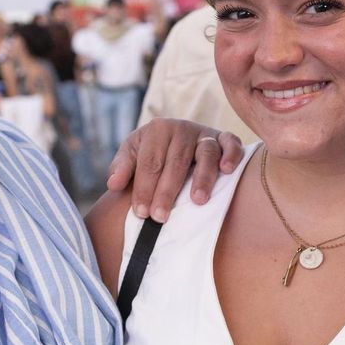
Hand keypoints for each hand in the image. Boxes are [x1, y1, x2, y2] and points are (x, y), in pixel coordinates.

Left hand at [107, 120, 243, 220]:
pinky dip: (231, 155)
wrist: (175, 137)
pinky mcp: (224, 138)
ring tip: (197, 201)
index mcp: (157, 129)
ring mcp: (204, 133)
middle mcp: (182, 128)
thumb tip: (113, 184)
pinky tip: (227, 171)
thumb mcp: (133, 153)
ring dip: (202, 178)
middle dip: (167, 191)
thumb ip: (122, 167)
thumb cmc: (152, 151)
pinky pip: (231, 143)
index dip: (144, 188)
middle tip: (160, 217)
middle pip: (175, 162)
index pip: (150, 162)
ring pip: (205, 154)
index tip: (141, 213)